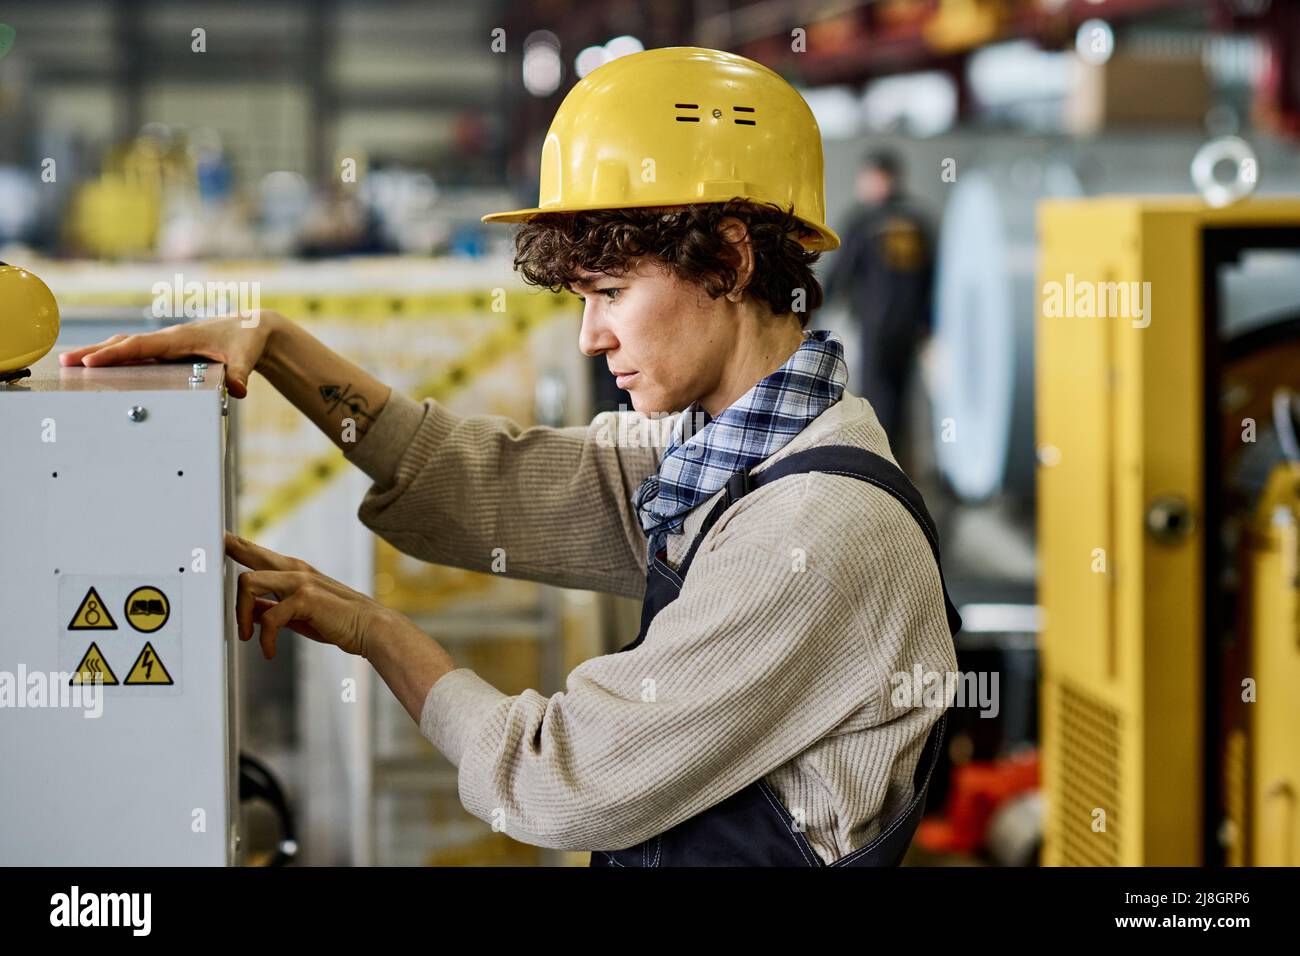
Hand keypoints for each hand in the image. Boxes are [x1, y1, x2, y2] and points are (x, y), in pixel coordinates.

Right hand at [58, 312, 283, 398]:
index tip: (91, 363)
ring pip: (127, 346)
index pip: (141, 347)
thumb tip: (237, 390)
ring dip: (100, 352)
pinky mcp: (170, 349)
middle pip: (125, 344)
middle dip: (95, 352)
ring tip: (71, 362)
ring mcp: (168, 343)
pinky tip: (101, 364)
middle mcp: (170, 338)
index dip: (115, 355)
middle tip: (65, 361)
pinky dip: (116, 355)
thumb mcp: (246, 356)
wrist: (255, 326)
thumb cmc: (248, 338)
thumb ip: (240, 373)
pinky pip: (137, 351)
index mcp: (181, 337)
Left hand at [226, 531, 395, 659]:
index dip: (234, 544)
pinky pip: (268, 617)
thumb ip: (273, 607)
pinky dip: (264, 638)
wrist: (371, 629)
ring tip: (247, 636)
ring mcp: (300, 581)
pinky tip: (268, 652)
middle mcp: (295, 569)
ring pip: (249, 582)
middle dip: (227, 549)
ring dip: (240, 613)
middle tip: (208, 549)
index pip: (258, 551)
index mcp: (294, 570)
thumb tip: (248, 611)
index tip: (215, 538)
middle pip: (250, 552)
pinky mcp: (305, 599)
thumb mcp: (298, 614)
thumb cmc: (337, 622)